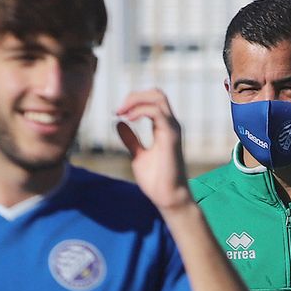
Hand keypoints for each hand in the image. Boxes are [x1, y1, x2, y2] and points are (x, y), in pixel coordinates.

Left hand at [116, 89, 191, 212]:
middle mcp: (170, 124)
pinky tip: (129, 119)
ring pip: (158, 97)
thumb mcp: (138, 155)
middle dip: (134, 96)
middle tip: (118, 110)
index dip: (133, 101)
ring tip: (121, 113)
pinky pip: (156, 112)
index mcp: (164, 127)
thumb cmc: (156, 180)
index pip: (152, 100)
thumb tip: (119, 123)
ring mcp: (172, 128)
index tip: (117, 113)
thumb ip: (130, 139)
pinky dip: (140, 110)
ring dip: (135, 100)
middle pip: (156, 93)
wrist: (168, 197)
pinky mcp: (171, 136)